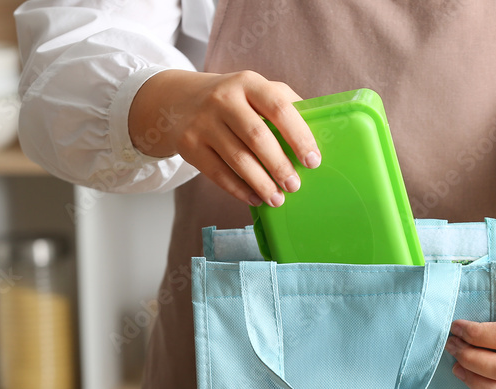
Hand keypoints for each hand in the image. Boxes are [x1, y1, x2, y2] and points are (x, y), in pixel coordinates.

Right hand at [128, 69, 319, 206]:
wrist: (177, 100)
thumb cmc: (232, 100)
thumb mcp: (255, 90)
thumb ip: (284, 105)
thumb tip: (318, 134)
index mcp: (248, 83)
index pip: (279, 107)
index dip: (298, 136)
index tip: (313, 161)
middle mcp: (223, 99)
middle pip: (257, 137)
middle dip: (280, 166)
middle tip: (295, 186)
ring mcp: (203, 122)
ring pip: (238, 159)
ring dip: (262, 183)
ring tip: (278, 199)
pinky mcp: (189, 144)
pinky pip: (218, 173)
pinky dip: (239, 190)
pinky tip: (255, 199)